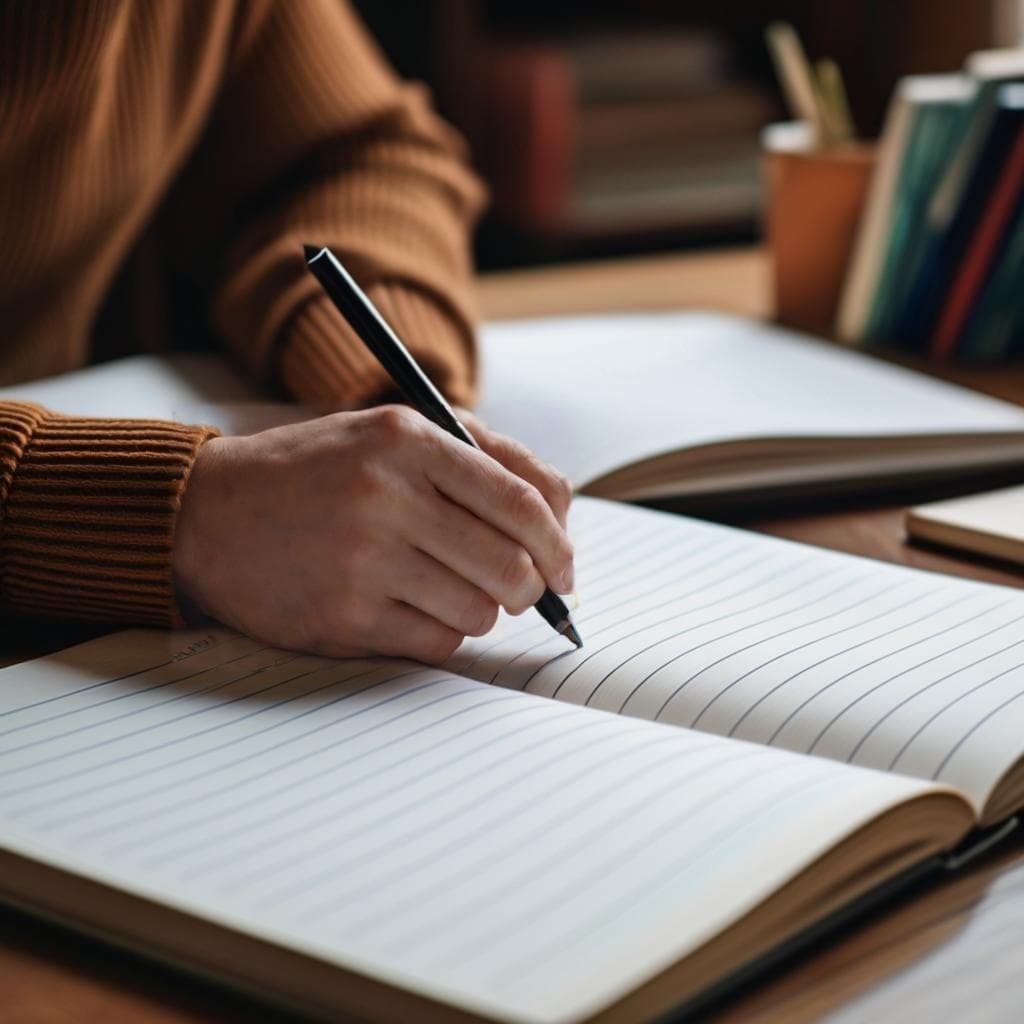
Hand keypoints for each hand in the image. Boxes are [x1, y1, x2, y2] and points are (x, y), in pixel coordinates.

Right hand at [173, 406, 573, 661]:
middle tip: (521, 590)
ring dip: (480, 609)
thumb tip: (559, 515)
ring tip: (450, 590)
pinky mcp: (342, 616)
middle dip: (530, 587)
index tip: (565, 566)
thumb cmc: (315, 472)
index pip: (523, 499)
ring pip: (478, 610)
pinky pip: (436, 641)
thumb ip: (479, 457)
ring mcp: (362, 560)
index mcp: (407, 441)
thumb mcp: (390, 433)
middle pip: (511, 565)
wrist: (208, 512)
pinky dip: (442, 632)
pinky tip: (413, 609)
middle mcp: (386, 495)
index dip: (559, 542)